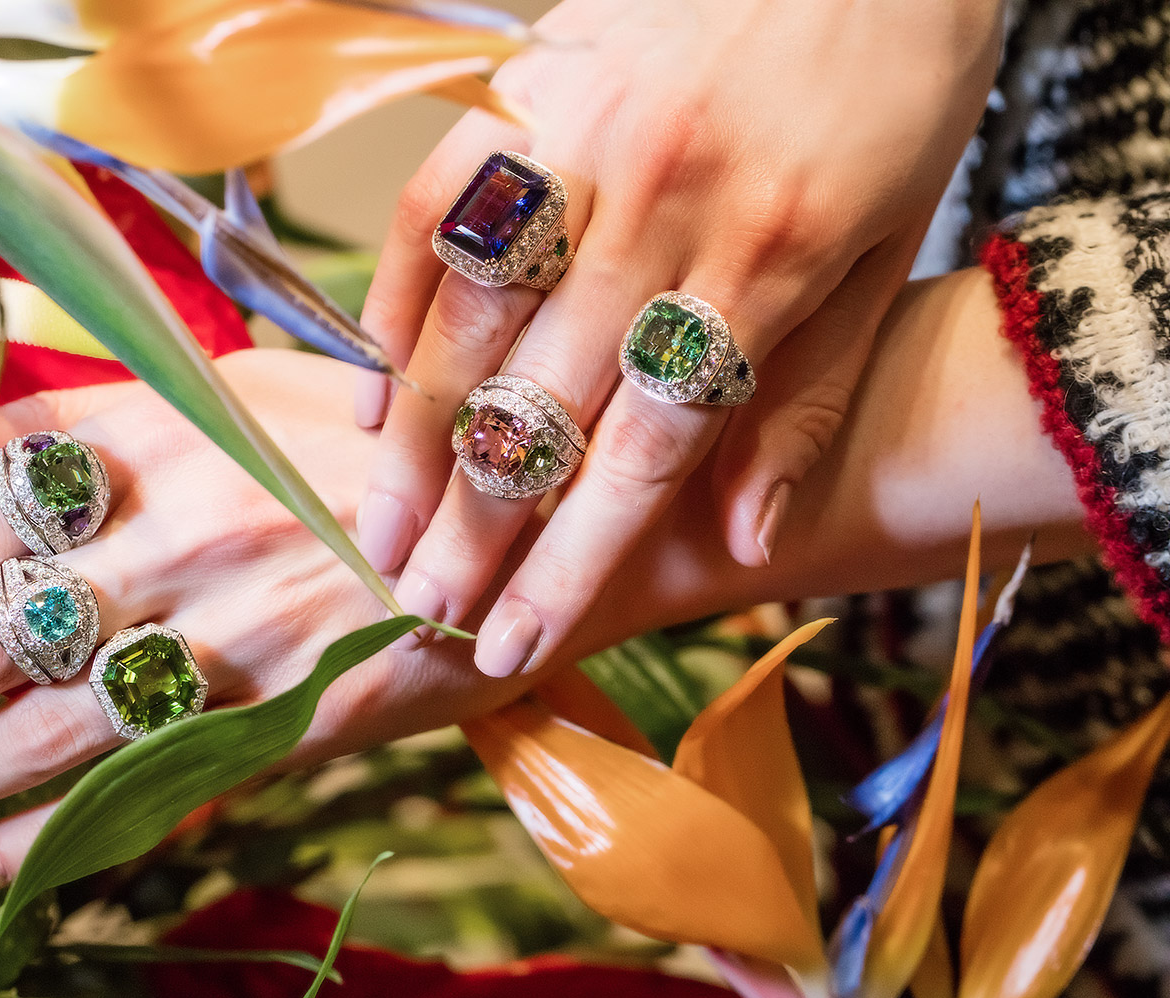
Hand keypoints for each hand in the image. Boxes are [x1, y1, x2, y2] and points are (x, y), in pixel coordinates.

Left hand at [0, 350, 530, 872]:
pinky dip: (47, 840)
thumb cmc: (380, 436)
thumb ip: (77, 401)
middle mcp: (177, 537)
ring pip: (43, 728)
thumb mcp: (233, 384)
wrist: (542, 503)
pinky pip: (145, 791)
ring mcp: (234, 637)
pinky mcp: (289, 720)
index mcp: (157, 438)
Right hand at [354, 0, 1003, 677]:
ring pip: (468, 324)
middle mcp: (660, 210)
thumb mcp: (891, 249)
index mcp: (767, 261)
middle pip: (542, 407)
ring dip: (412, 444)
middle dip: (474, 529)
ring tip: (376, 531)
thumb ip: (807, 398)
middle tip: (417, 609)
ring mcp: (581, 144)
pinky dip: (392, 309)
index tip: (510, 642)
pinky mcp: (527, 90)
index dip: (569, 564)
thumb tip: (736, 541)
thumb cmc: (895, 86)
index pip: (643, 455)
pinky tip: (370, 394)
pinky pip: (434, 215)